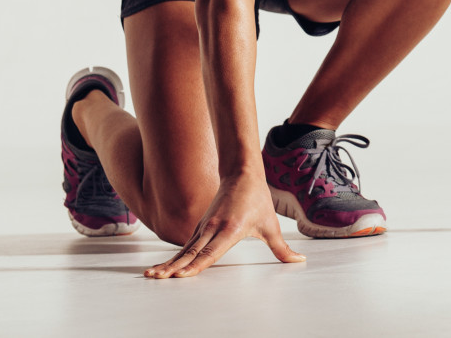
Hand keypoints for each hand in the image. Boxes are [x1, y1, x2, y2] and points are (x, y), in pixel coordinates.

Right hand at [143, 171, 304, 278]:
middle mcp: (213, 229)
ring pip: (184, 249)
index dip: (195, 265)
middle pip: (190, 252)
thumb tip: (298, 260)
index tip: (180, 275)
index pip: (210, 252)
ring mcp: (204, 227)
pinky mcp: (201, 227)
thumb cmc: (257, 198)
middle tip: (156, 278)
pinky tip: (163, 268)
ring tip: (151, 275)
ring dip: (167, 263)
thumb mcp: (271, 225)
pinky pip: (185, 245)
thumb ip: (282, 248)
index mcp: (229, 230)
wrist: (242, 173)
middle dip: (173, 267)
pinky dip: (173, 257)